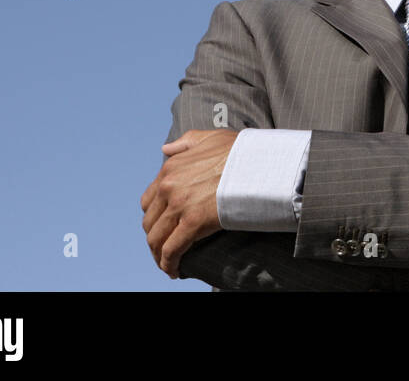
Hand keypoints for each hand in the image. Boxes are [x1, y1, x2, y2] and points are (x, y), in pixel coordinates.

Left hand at [140, 129, 238, 276]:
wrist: (260, 163)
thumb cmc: (241, 151)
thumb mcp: (210, 137)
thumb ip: (185, 142)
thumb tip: (165, 149)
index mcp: (171, 168)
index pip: (149, 200)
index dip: (155, 216)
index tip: (164, 226)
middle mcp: (169, 186)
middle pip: (150, 222)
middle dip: (155, 238)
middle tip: (166, 248)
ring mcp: (179, 205)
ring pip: (156, 238)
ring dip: (159, 254)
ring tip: (169, 264)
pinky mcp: (192, 223)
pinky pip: (171, 250)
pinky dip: (168, 263)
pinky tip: (174, 271)